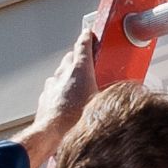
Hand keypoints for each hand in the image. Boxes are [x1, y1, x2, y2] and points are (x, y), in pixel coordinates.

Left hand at [22, 17, 110, 160]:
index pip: (82, 44)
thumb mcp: (102, 104)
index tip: (88, 33)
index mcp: (80, 69)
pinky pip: (54, 87)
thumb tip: (122, 94)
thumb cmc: (76, 120)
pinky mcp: (45, 96)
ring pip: (61, 72)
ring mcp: (52, 84)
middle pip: (71, 57)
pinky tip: (66, 101)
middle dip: (79, 58)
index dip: (87, 37)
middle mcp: (64, 73)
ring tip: (79, 86)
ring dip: (69, 75)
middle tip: (89, 64)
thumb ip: (111, 94)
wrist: (51, 134)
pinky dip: (60, 89)